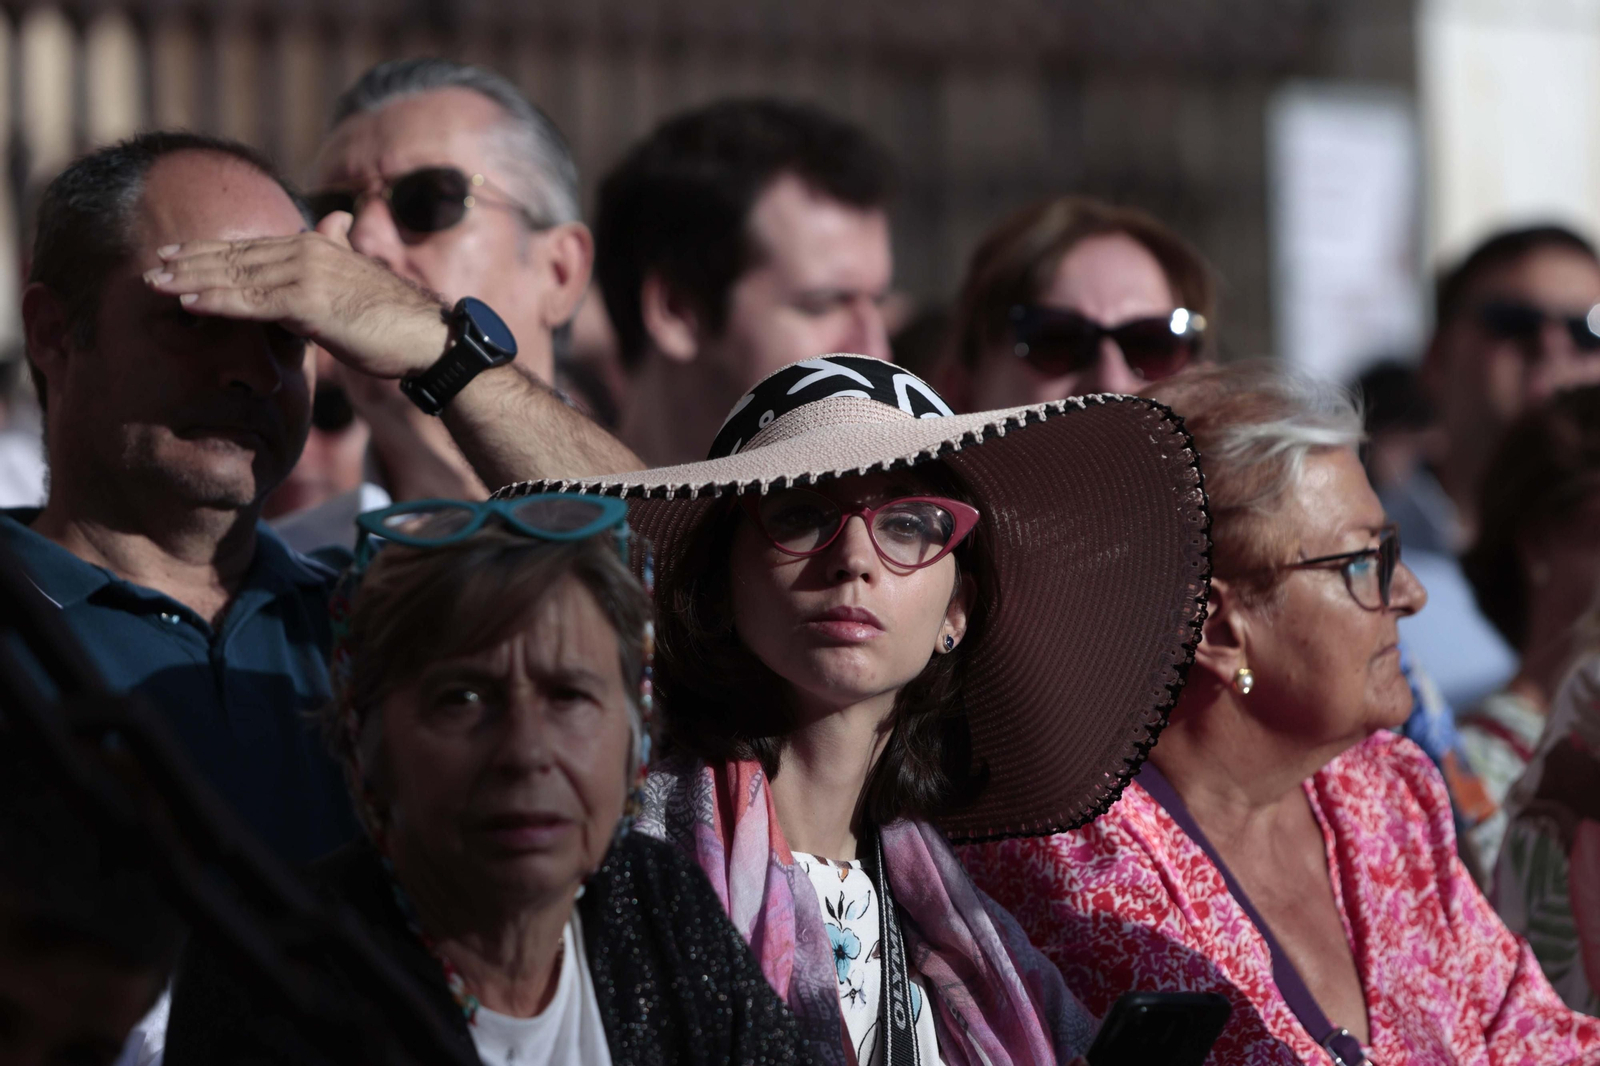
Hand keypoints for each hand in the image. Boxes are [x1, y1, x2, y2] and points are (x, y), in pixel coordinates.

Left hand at [143, 212, 450, 378]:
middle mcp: (307, 251)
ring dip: (192, 281)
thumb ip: (340, 247)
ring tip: (156, 285)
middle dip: (191, 261)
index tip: (178, 254)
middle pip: (236, 255)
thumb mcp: (360, 274)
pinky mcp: (307, 302)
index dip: (212, 249)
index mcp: (316, 246)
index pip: (253, 246)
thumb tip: (339, 219)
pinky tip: (188, 302)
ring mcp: (305, 274)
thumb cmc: (396, 317)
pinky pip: (251, 301)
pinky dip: (217, 301)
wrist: (426, 339)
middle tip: (153, 265)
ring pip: (237, 275)